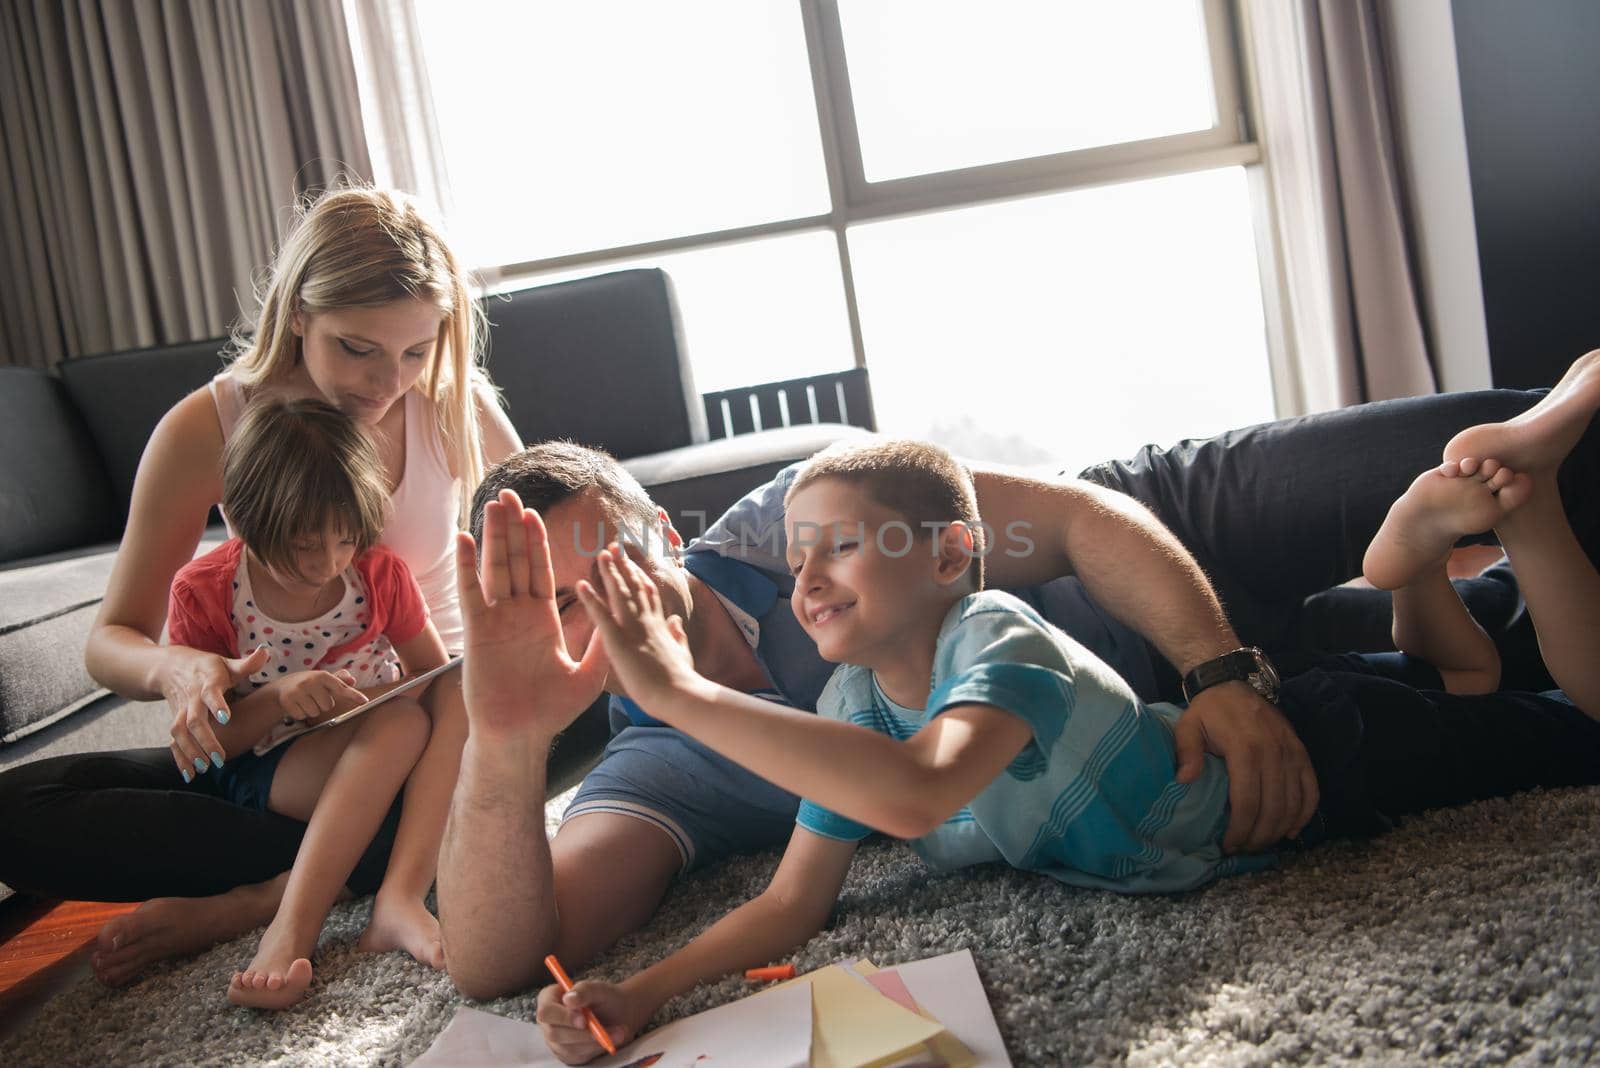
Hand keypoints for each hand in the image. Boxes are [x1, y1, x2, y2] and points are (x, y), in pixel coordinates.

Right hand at [164, 644, 270, 778]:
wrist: (170, 667)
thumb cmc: (208, 667)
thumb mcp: (226, 663)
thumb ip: (246, 663)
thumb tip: (266, 651)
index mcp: (207, 681)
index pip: (211, 692)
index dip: (217, 703)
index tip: (226, 717)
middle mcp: (191, 698)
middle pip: (193, 720)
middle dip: (205, 739)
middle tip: (220, 758)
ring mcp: (180, 710)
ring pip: (179, 732)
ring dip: (190, 751)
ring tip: (205, 768)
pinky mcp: (175, 720)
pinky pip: (173, 741)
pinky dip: (179, 758)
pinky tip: (189, 775)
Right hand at [274, 669, 363, 721]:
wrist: (283, 686)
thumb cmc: (310, 683)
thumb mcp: (324, 679)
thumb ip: (339, 680)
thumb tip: (352, 680)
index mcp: (323, 676)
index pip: (341, 688)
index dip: (354, 695)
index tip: (365, 701)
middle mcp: (311, 681)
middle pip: (328, 706)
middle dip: (322, 704)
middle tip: (314, 697)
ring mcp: (298, 691)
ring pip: (315, 712)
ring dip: (311, 710)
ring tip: (305, 700)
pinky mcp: (287, 700)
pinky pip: (302, 716)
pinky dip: (301, 713)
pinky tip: (297, 705)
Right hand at [453, 489, 608, 742]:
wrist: (521, 736)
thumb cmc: (552, 711)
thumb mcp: (588, 674)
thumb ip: (600, 643)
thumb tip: (617, 613)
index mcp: (543, 620)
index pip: (541, 571)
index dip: (538, 543)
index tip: (536, 514)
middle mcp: (518, 615)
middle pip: (517, 561)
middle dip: (514, 528)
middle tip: (511, 494)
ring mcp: (496, 621)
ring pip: (496, 569)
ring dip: (494, 536)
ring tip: (493, 504)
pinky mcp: (478, 633)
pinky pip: (472, 594)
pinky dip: (468, 566)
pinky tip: (465, 539)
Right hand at [535, 978, 648, 1064]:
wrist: (618, 1013)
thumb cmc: (605, 998)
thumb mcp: (599, 989)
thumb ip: (584, 990)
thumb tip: (569, 999)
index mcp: (549, 999)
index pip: (546, 1012)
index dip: (562, 1017)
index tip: (583, 1020)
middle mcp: (548, 1021)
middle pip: (554, 1033)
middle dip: (581, 1034)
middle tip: (603, 1030)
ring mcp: (556, 1040)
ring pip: (568, 1048)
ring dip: (594, 1041)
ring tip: (618, 1032)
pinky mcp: (568, 1054)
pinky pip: (578, 1056)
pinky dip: (596, 1049)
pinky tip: (609, 1039)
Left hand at [575, 544, 697, 712]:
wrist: (679, 695)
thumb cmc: (681, 681)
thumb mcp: (682, 653)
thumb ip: (677, 635)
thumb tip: (675, 620)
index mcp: (659, 625)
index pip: (648, 594)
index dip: (639, 576)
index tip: (631, 563)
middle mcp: (647, 621)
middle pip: (634, 586)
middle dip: (624, 565)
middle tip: (613, 546)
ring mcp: (633, 629)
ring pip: (620, 593)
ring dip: (609, 572)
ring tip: (600, 555)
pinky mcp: (619, 642)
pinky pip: (602, 616)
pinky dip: (590, 600)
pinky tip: (580, 585)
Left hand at [1173, 681, 1318, 852]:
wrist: (1232, 683)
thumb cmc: (1208, 711)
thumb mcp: (1188, 727)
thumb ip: (1186, 753)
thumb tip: (1185, 780)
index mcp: (1245, 749)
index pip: (1247, 802)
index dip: (1240, 829)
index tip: (1229, 845)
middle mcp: (1274, 752)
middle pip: (1273, 808)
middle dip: (1259, 836)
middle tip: (1245, 849)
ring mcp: (1291, 752)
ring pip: (1293, 803)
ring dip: (1279, 830)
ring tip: (1262, 844)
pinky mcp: (1301, 752)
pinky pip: (1311, 789)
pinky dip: (1305, 813)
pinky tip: (1291, 830)